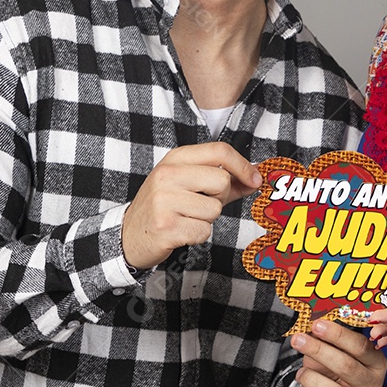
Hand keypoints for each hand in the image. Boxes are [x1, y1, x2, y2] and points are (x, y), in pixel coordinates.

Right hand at [122, 142, 260, 269]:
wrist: (129, 234)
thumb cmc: (165, 206)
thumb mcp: (188, 183)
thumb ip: (225, 180)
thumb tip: (256, 178)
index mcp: (175, 159)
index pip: (219, 151)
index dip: (243, 166)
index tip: (255, 180)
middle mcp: (167, 175)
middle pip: (222, 180)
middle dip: (220, 197)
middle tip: (201, 204)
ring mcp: (164, 200)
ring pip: (215, 209)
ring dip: (207, 219)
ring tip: (186, 218)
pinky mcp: (165, 226)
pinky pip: (204, 231)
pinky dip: (198, 235)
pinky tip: (181, 231)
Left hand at [291, 318, 386, 386]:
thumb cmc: (334, 375)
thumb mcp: (334, 355)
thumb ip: (327, 342)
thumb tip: (310, 329)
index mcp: (376, 363)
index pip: (360, 346)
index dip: (337, 334)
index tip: (316, 324)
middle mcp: (374, 386)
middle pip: (346, 366)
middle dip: (319, 350)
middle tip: (298, 339)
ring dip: (310, 378)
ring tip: (301, 374)